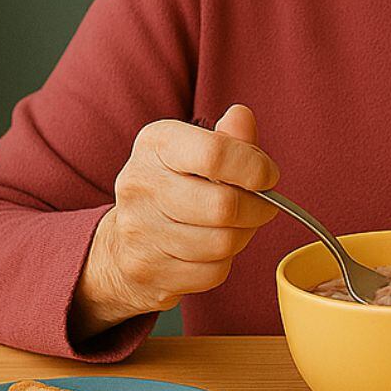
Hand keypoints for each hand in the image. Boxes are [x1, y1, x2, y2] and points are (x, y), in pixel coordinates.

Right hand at [68, 104, 280, 339]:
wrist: (122, 243)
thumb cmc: (175, 186)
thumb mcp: (197, 150)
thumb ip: (229, 136)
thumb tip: (242, 117)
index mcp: (155, 143)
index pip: (214, 153)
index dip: (254, 168)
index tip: (268, 177)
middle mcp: (139, 183)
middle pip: (223, 206)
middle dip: (257, 209)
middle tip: (262, 206)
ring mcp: (138, 230)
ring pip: (221, 243)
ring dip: (242, 236)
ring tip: (236, 226)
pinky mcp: (146, 270)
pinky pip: (211, 273)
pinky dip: (224, 264)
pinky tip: (212, 250)